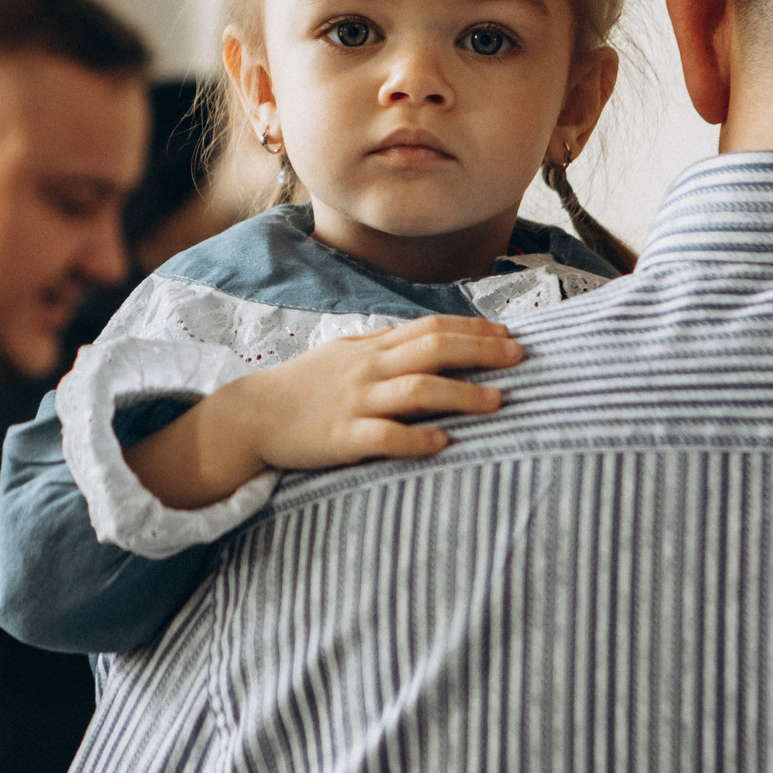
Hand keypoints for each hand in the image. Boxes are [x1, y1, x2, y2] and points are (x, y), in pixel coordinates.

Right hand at [127, 316, 522, 510]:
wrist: (253, 415)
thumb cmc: (304, 386)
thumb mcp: (344, 355)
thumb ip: (384, 347)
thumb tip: (427, 339)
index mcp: (372, 349)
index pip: (430, 328)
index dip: (473, 328)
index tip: (509, 333)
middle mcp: (369, 370)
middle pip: (433, 350)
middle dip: (480, 351)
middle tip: (519, 357)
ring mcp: (356, 402)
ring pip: (417, 391)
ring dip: (461, 394)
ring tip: (498, 401)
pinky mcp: (343, 438)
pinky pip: (385, 437)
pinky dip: (417, 439)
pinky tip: (444, 443)